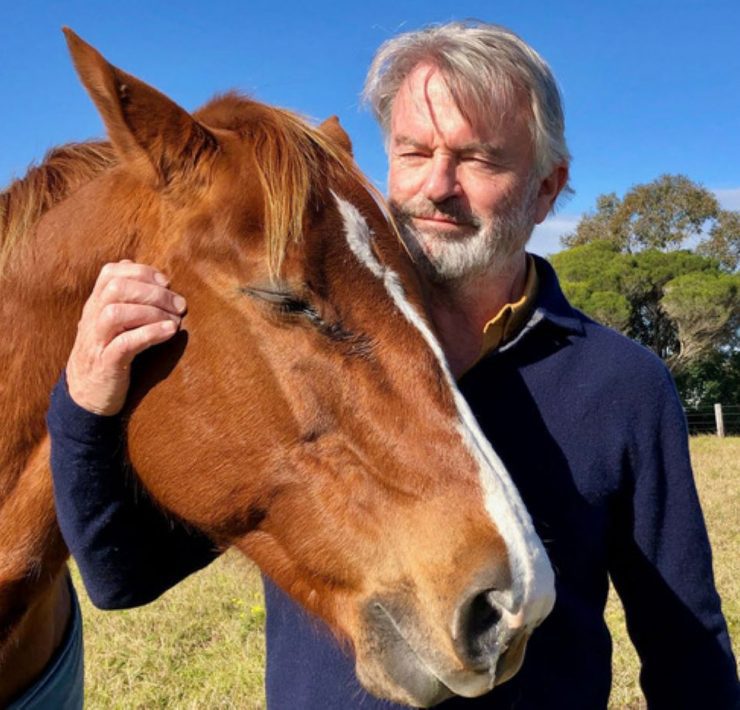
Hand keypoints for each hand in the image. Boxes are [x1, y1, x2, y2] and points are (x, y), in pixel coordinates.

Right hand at [66, 260, 186, 415]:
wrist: (85, 397)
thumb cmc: (108, 354)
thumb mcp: (111, 323)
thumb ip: (123, 298)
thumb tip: (140, 270)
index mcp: (95, 305)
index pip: (111, 273)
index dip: (141, 272)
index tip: (166, 283)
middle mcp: (92, 319)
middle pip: (116, 289)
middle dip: (153, 292)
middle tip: (179, 305)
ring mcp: (97, 341)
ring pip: (116, 313)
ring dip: (152, 312)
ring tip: (176, 321)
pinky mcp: (106, 364)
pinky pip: (124, 344)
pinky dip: (149, 334)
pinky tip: (169, 331)